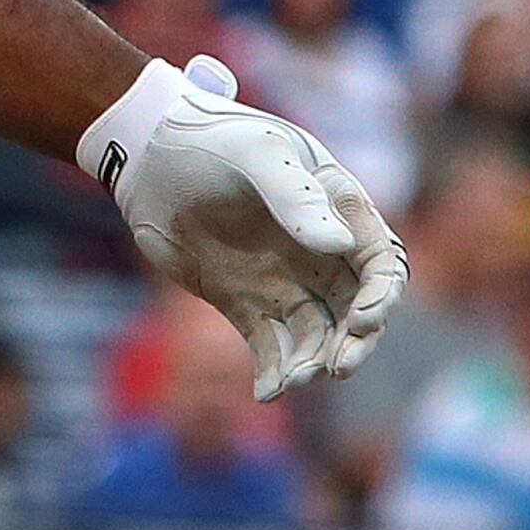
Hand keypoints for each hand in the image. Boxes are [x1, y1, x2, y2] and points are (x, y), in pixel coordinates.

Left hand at [85, 58, 406, 399]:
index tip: (363, 320)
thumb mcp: (256, 153)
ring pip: (317, 335)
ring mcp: (284, 280)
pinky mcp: (246, 304)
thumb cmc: (211, 138)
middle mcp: (320, 251)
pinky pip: (272, 347)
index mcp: (338, 208)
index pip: (380, 261)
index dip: (382, 294)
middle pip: (358, 308)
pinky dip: (275, 372)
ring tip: (295, 379)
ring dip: (313, 362)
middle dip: (355, 342)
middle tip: (338, 367)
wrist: (148, 156)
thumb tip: (339, 245)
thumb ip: (297, 196)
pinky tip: (267, 390)